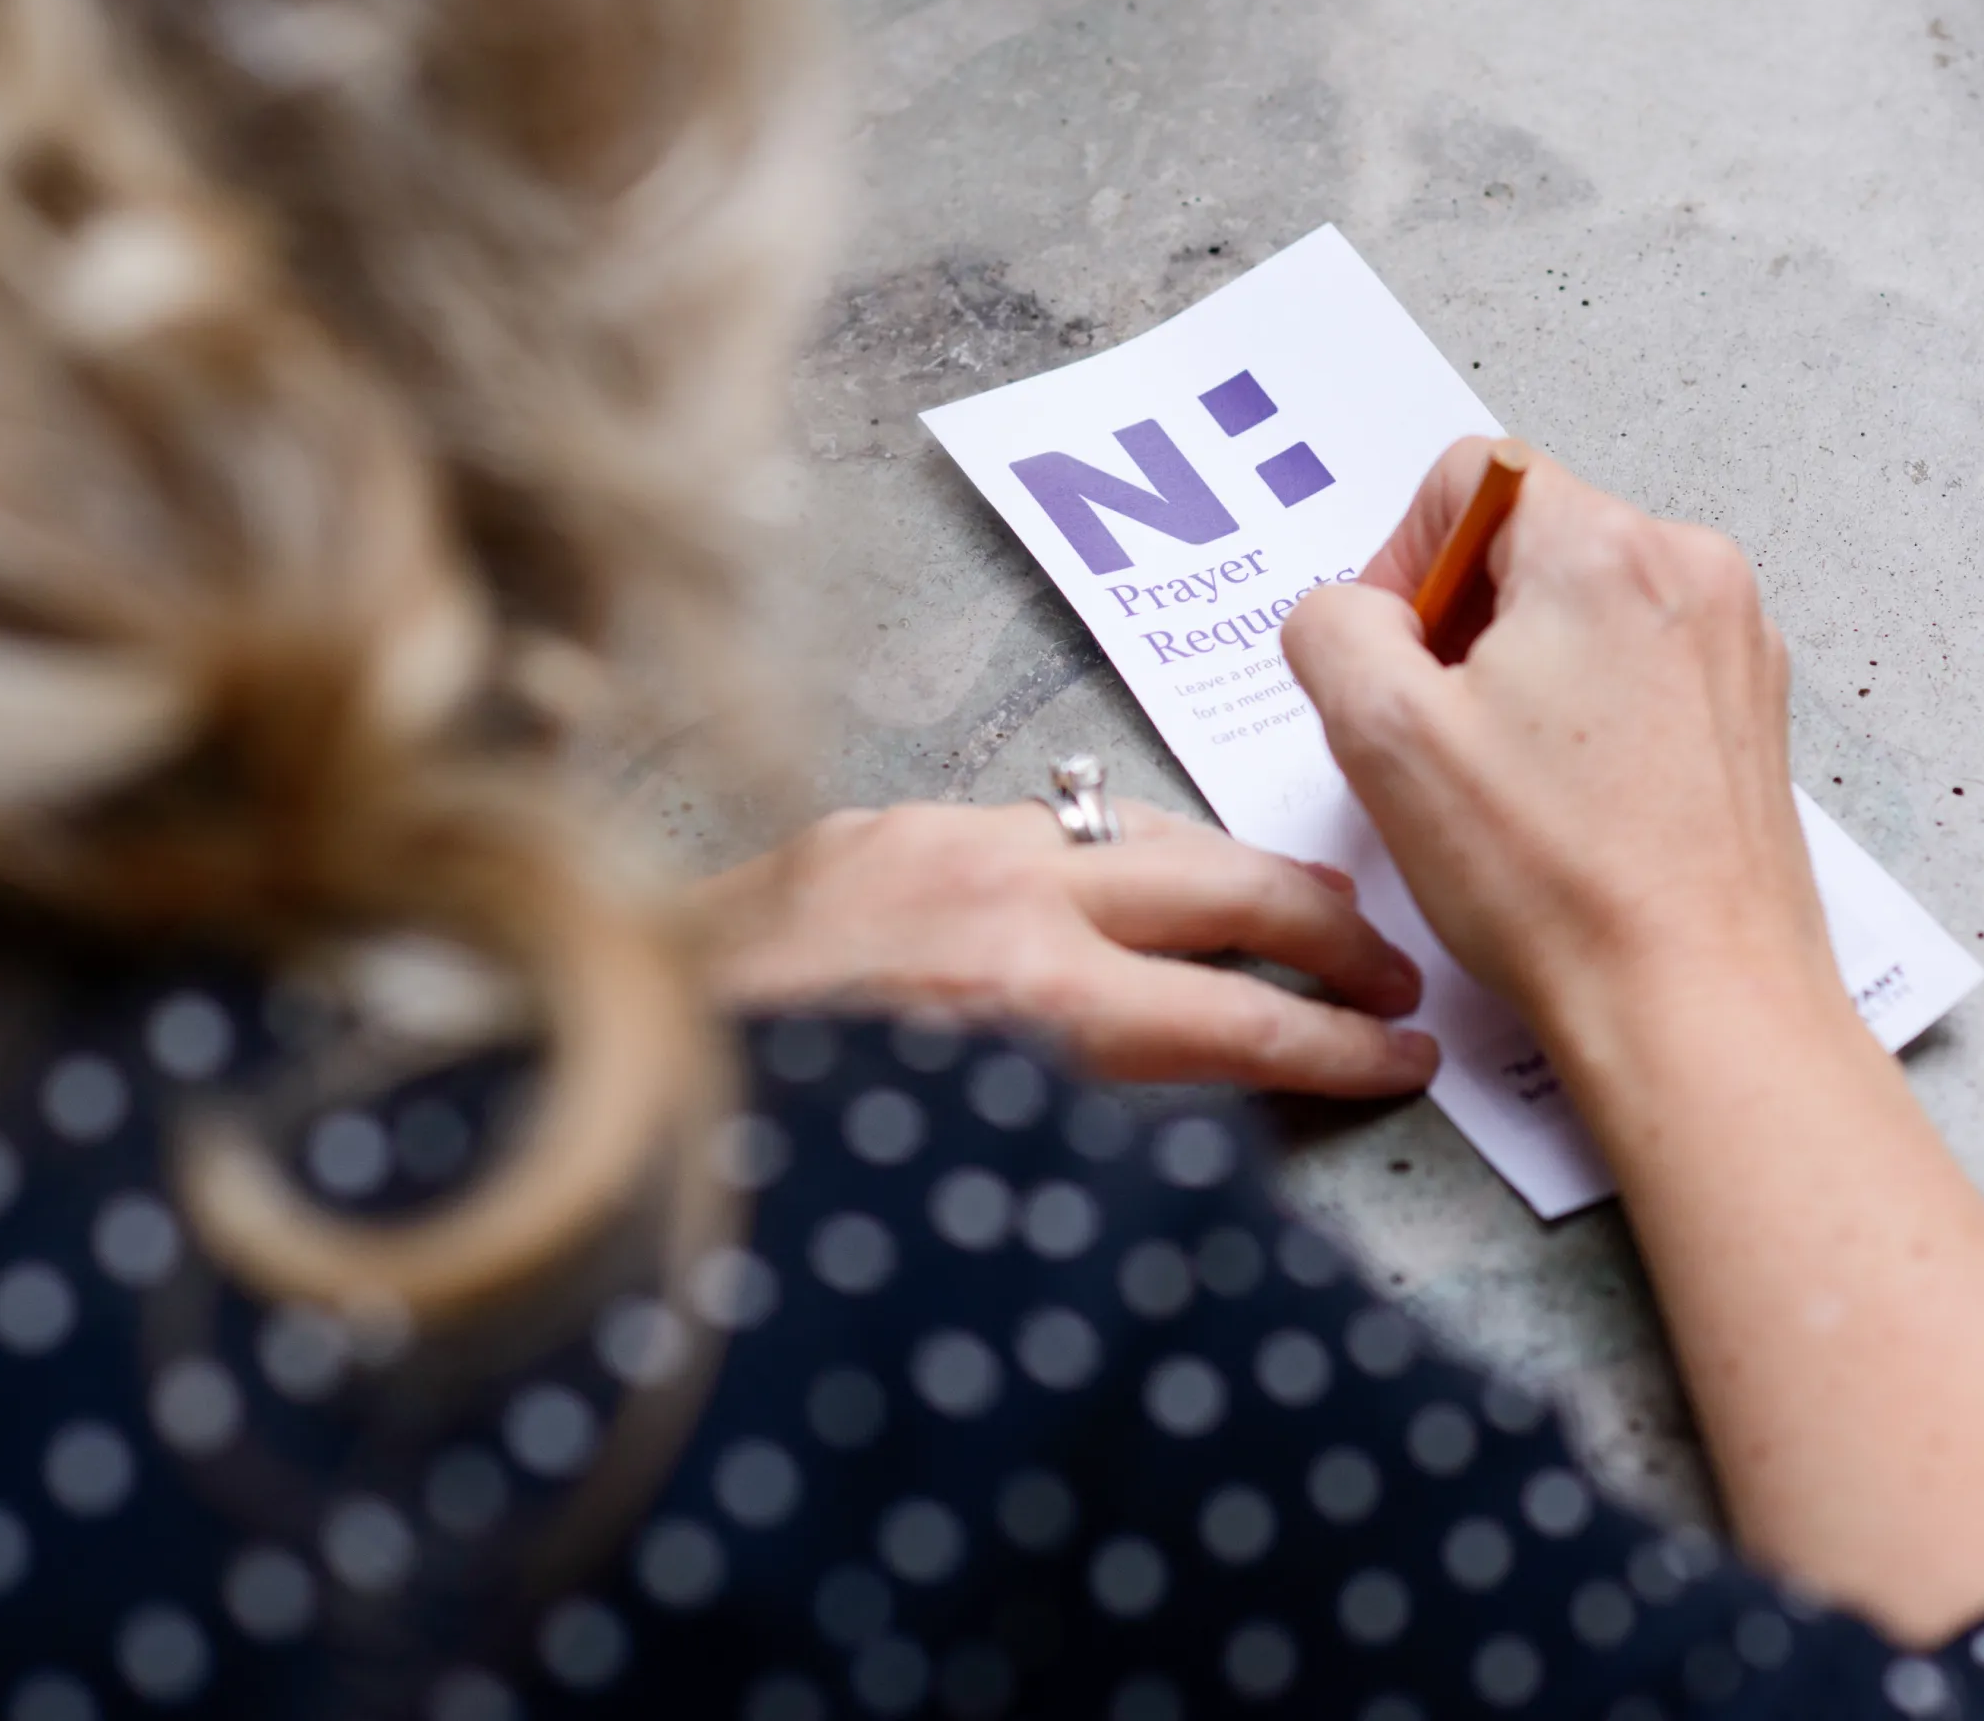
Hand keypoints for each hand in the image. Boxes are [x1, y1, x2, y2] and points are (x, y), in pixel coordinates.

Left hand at [690, 800, 1437, 1095]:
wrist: (578, 1065)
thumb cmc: (758, 1146)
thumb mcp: (952, 1161)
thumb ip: (1085, 1110)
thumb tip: (1194, 1097)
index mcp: (1024, 1003)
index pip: (1238, 1021)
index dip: (1341, 1044)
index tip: (1405, 1055)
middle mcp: (993, 895)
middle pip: (1223, 882)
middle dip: (1328, 925)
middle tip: (1390, 967)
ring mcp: (931, 840)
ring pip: (1139, 826)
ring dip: (1228, 871)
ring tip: (1295, 911)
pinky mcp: (874, 823)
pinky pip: (1035, 821)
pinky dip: (1108, 857)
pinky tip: (1129, 890)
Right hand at [1281, 439, 1844, 1035]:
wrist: (1697, 1005)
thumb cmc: (1559, 885)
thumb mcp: (1380, 736)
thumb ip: (1332, 627)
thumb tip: (1355, 615)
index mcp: (1604, 547)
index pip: (1467, 478)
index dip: (1401, 565)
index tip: (1397, 665)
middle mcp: (1690, 572)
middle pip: (1528, 545)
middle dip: (1462, 630)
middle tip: (1442, 742)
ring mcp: (1735, 646)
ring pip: (1584, 613)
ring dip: (1523, 680)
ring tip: (1508, 789)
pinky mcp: (1752, 717)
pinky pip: (1639, 674)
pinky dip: (1587, 723)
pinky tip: (1566, 813)